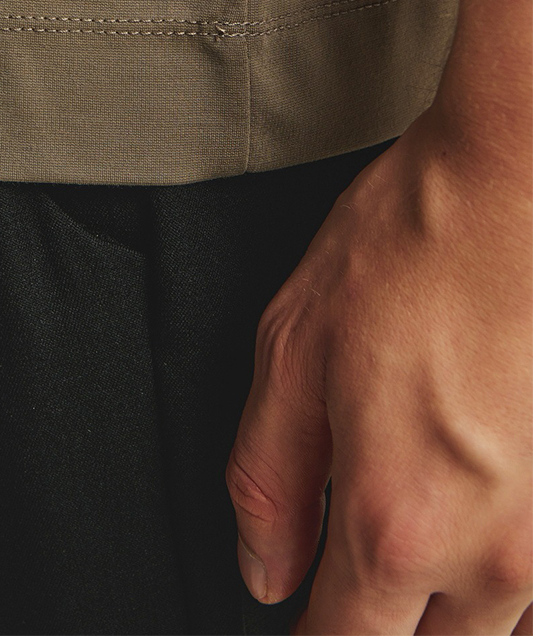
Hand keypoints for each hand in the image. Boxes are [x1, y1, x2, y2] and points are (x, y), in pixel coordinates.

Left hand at [226, 100, 531, 634]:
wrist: (515, 181)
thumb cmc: (413, 245)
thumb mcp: (293, 350)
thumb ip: (268, 481)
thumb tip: (264, 571)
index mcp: (398, 522)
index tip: (301, 617)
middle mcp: (493, 551)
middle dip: (382, 625)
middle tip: (354, 564)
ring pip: (502, 627)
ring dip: (453, 606)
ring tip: (420, 534)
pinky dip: (511, 574)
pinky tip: (477, 506)